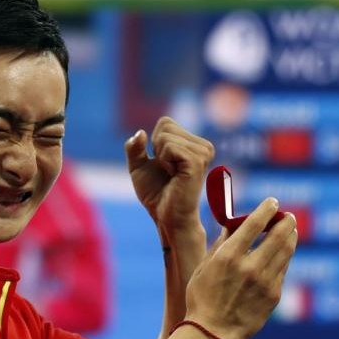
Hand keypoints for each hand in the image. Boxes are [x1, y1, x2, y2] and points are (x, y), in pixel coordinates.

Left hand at [125, 117, 214, 234]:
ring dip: (160, 157)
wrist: (166, 217)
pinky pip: (169, 147)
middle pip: (165, 126)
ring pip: (165, 136)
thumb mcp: (139, 167)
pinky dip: (164, 161)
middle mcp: (203, 145)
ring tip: (172, 175)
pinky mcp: (197, 161)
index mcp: (194, 144)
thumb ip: (135, 148)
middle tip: (167, 170)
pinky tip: (174, 176)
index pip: (165, 122)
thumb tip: (141, 132)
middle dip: (157, 148)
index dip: (155, 143)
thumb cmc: (156, 193)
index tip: (163, 163)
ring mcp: (202, 152)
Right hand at [184, 199, 297, 338]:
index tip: (273, 202)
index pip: (255, 223)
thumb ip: (222, 244)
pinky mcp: (274, 295)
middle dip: (286, 221)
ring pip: (286, 251)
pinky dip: (284, 257)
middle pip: (279, 234)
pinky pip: (283, 269)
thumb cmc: (202, 299)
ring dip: (290, 236)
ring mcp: (265, 282)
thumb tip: (234, 224)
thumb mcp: (205, 267)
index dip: (267, 209)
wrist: (212, 334)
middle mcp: (250, 267)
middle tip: (287, 216)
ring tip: (290, 230)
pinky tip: (281, 253)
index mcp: (229, 256)